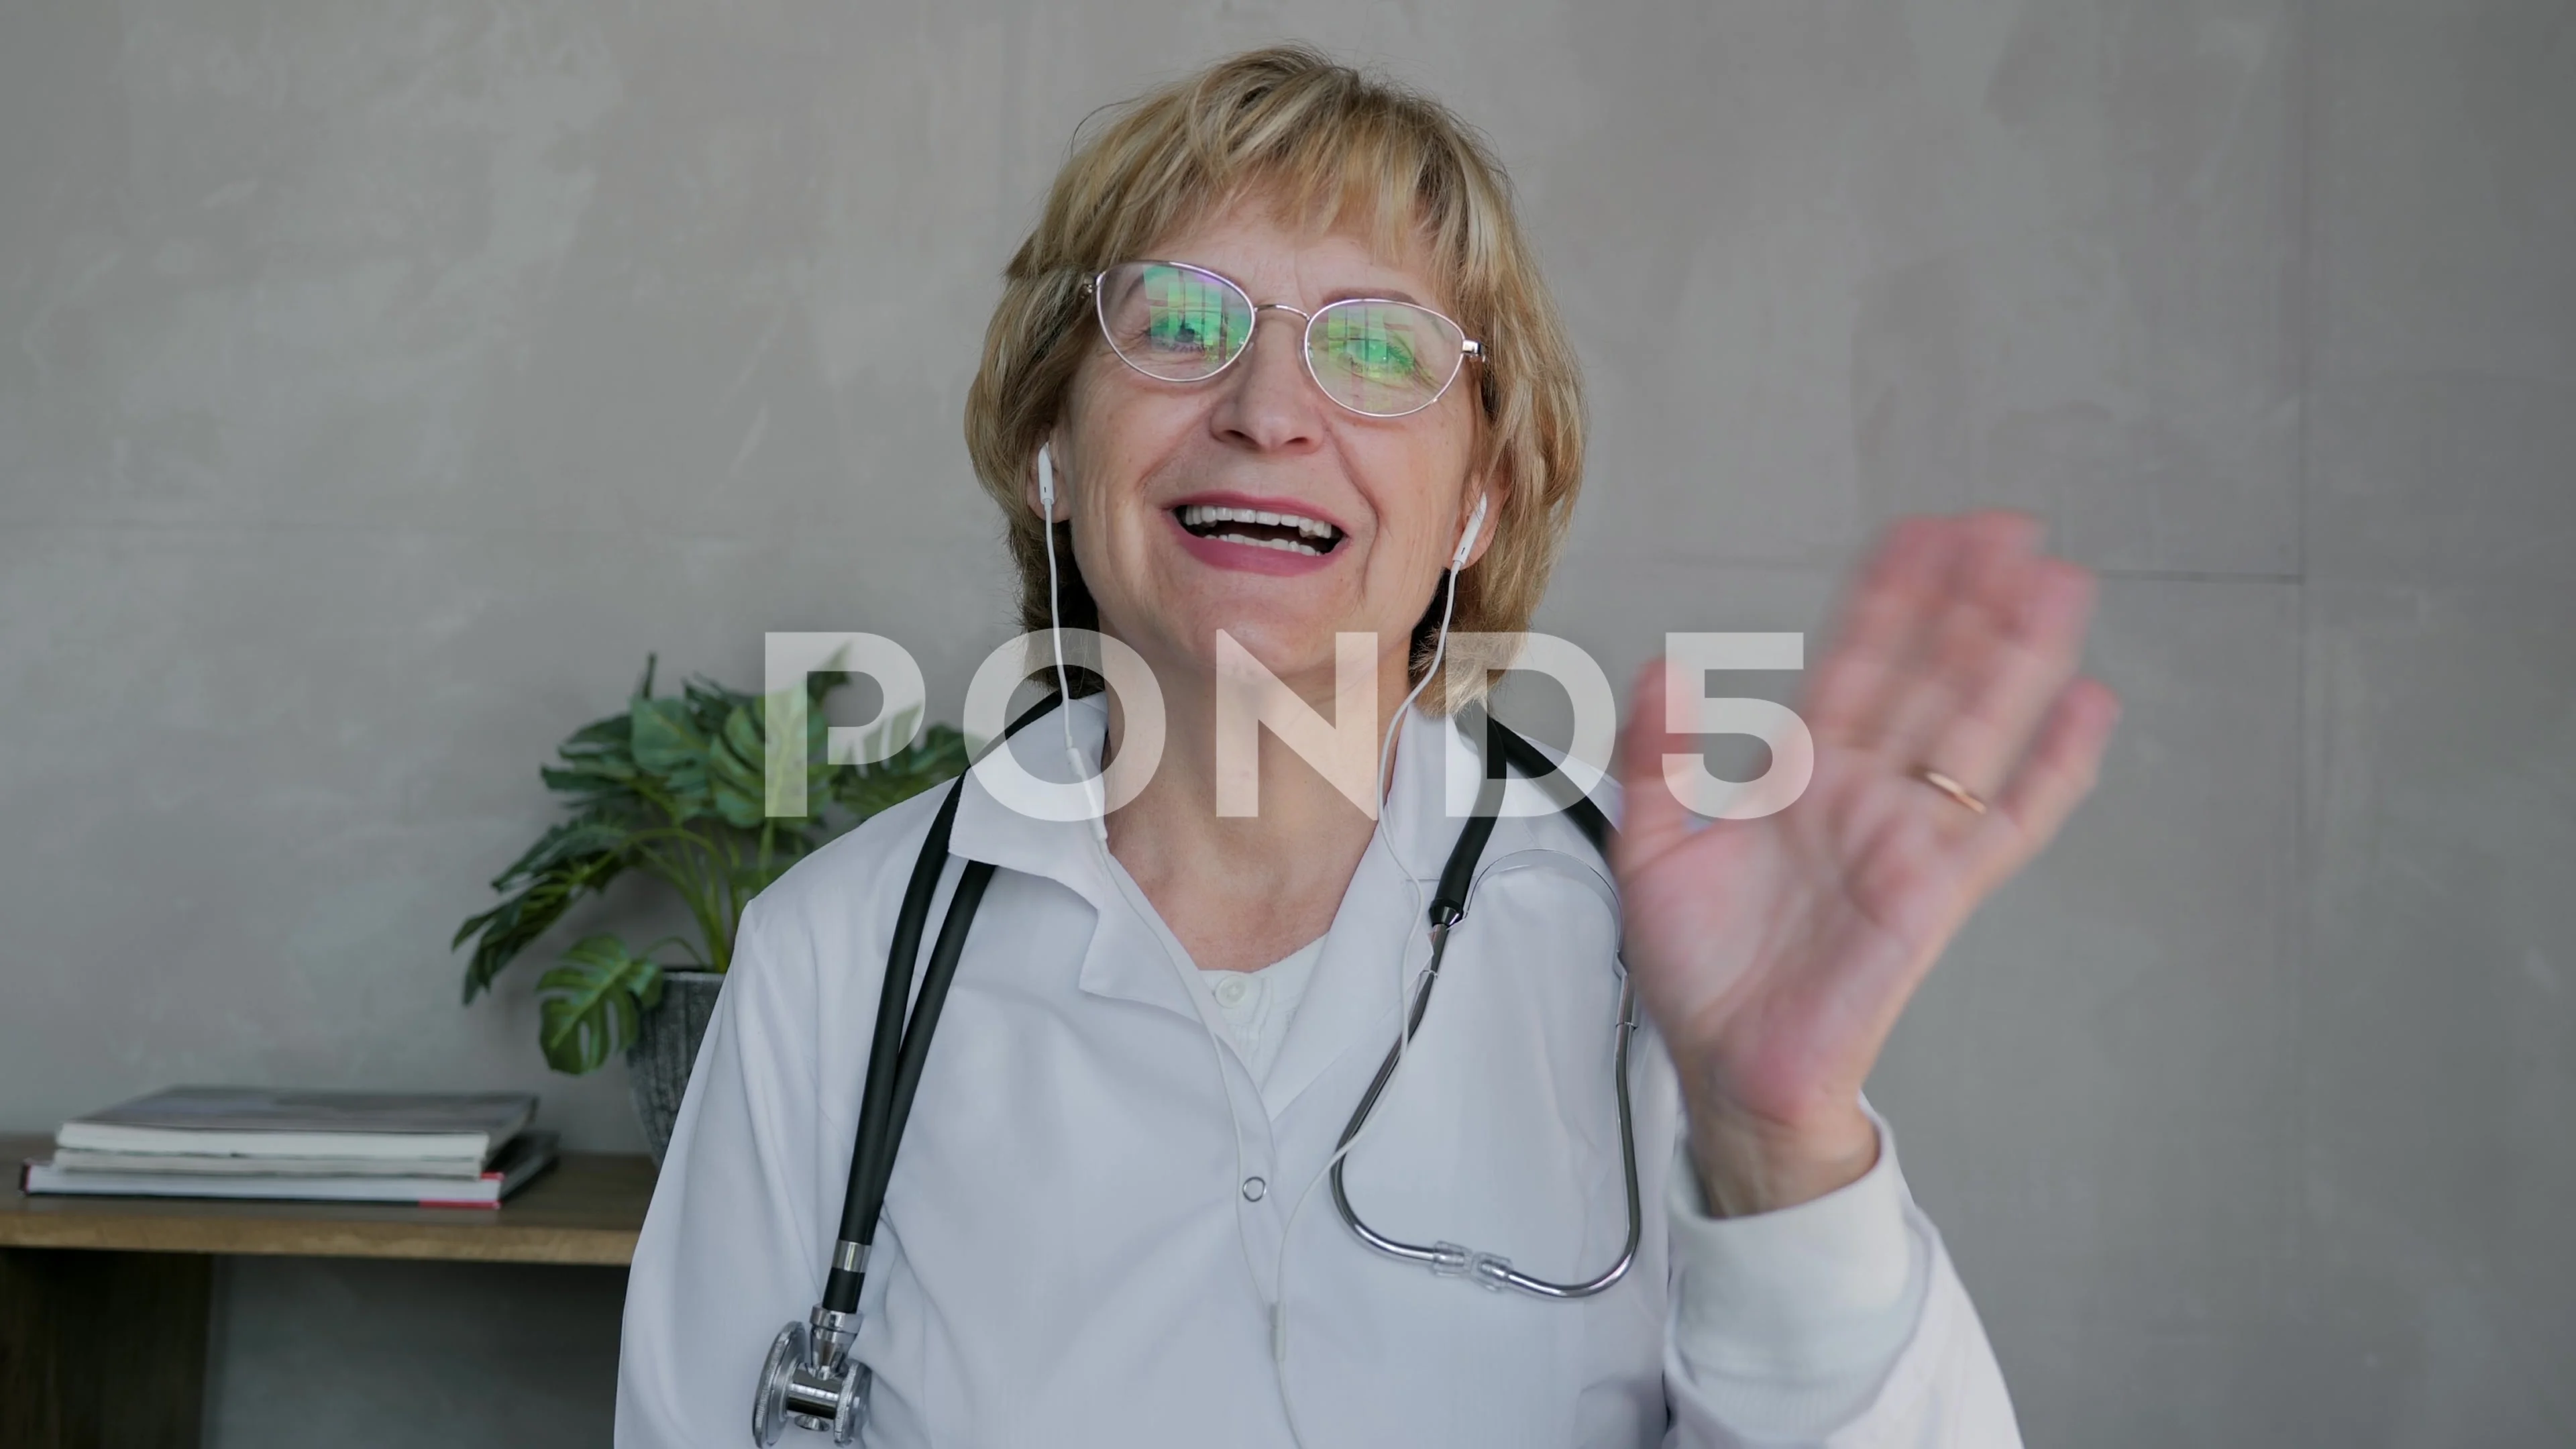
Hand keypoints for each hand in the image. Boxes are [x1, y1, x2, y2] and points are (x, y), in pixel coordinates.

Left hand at [1612, 512, 2120, 1214]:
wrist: (1726, 1070)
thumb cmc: (1700, 975)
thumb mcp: (1651, 849)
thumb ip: (1656, 756)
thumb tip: (1662, 669)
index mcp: (1803, 778)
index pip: (1857, 663)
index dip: (1891, 599)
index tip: (1922, 536)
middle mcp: (1865, 796)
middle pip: (1930, 677)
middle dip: (1967, 603)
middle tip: (2005, 528)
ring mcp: (1908, 839)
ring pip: (1975, 727)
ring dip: (2017, 657)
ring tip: (2056, 584)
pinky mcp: (1935, 894)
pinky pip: (2008, 823)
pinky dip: (2050, 769)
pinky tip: (2085, 710)